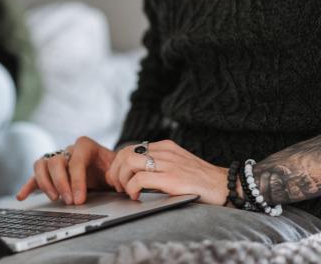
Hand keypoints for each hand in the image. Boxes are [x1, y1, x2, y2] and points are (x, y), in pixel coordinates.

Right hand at [16, 137, 115, 204]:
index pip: (76, 161)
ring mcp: (57, 159)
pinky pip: (35, 176)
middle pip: (56, 161)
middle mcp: (68, 150)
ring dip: (45, 182)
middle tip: (68, 201)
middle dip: (61, 183)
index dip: (77, 181)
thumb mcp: (117, 166)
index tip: (79, 199)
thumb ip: (115, 172)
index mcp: (85, 145)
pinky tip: (22, 196)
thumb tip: (109, 179)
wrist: (108, 166)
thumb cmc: (111, 166)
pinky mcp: (50, 172)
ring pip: (42, 164)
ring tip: (53, 198)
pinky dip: (28, 185)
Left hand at [108, 140, 228, 204]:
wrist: (227, 186)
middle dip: (115, 171)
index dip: (118, 163)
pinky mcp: (172, 178)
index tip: (116, 177)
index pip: (130, 148)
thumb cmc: (202, 181)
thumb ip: (159, 166)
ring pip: (129, 163)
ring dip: (122, 179)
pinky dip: (132, 188)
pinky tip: (136, 196)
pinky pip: (140, 179)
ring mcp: (169, 163)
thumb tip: (135, 176)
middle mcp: (165, 151)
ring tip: (126, 191)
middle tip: (117, 186)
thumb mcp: (177, 166)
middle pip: (125, 153)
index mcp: (165, 146)